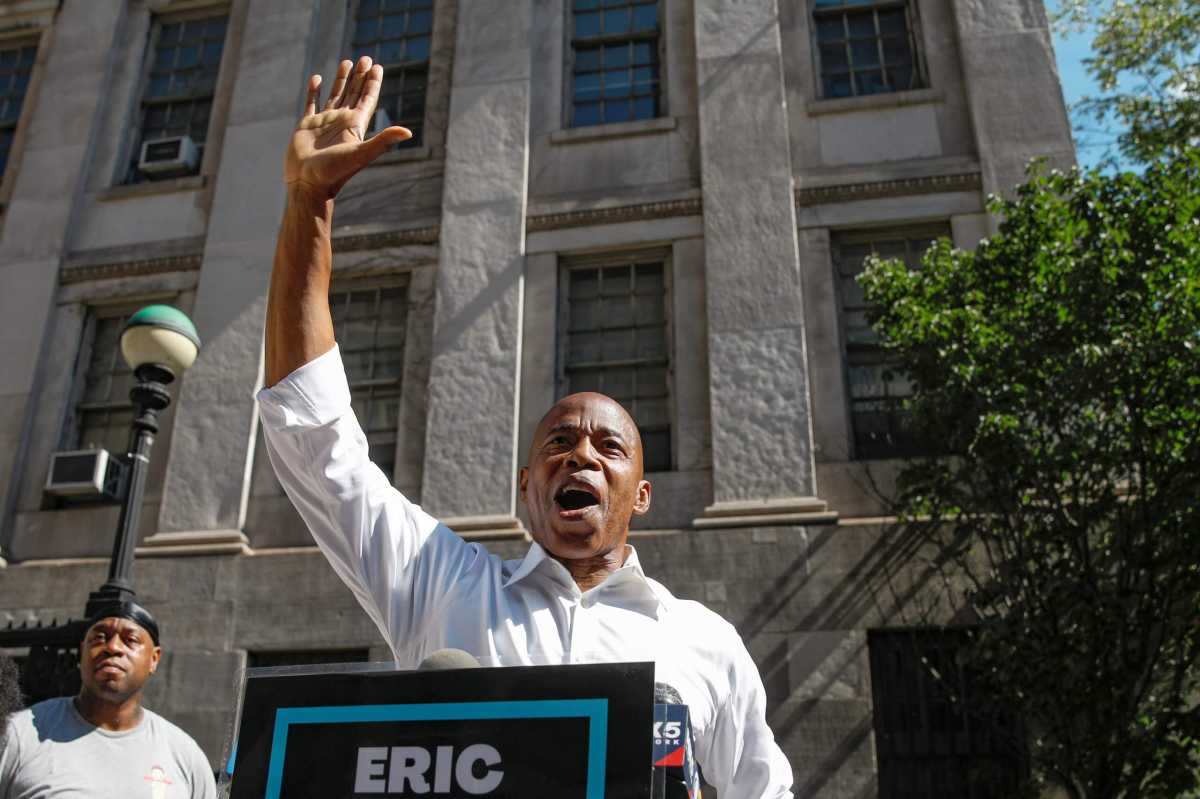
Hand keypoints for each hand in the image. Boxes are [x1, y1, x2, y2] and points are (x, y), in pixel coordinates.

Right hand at [284, 56, 411, 199]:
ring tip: (346, 62)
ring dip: (342, 80)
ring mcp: (324, 123)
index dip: (373, 83)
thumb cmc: (334, 172)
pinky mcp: (306, 126)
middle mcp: (342, 122)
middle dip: (360, 76)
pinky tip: (317, 79)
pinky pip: (312, 103)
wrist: (308, 184)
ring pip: (335, 95)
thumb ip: (383, 141)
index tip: (377, 66)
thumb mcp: (361, 154)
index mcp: (356, 126)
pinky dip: (314, 91)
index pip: (367, 99)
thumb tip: (408, 132)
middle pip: (354, 93)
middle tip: (366, 58)